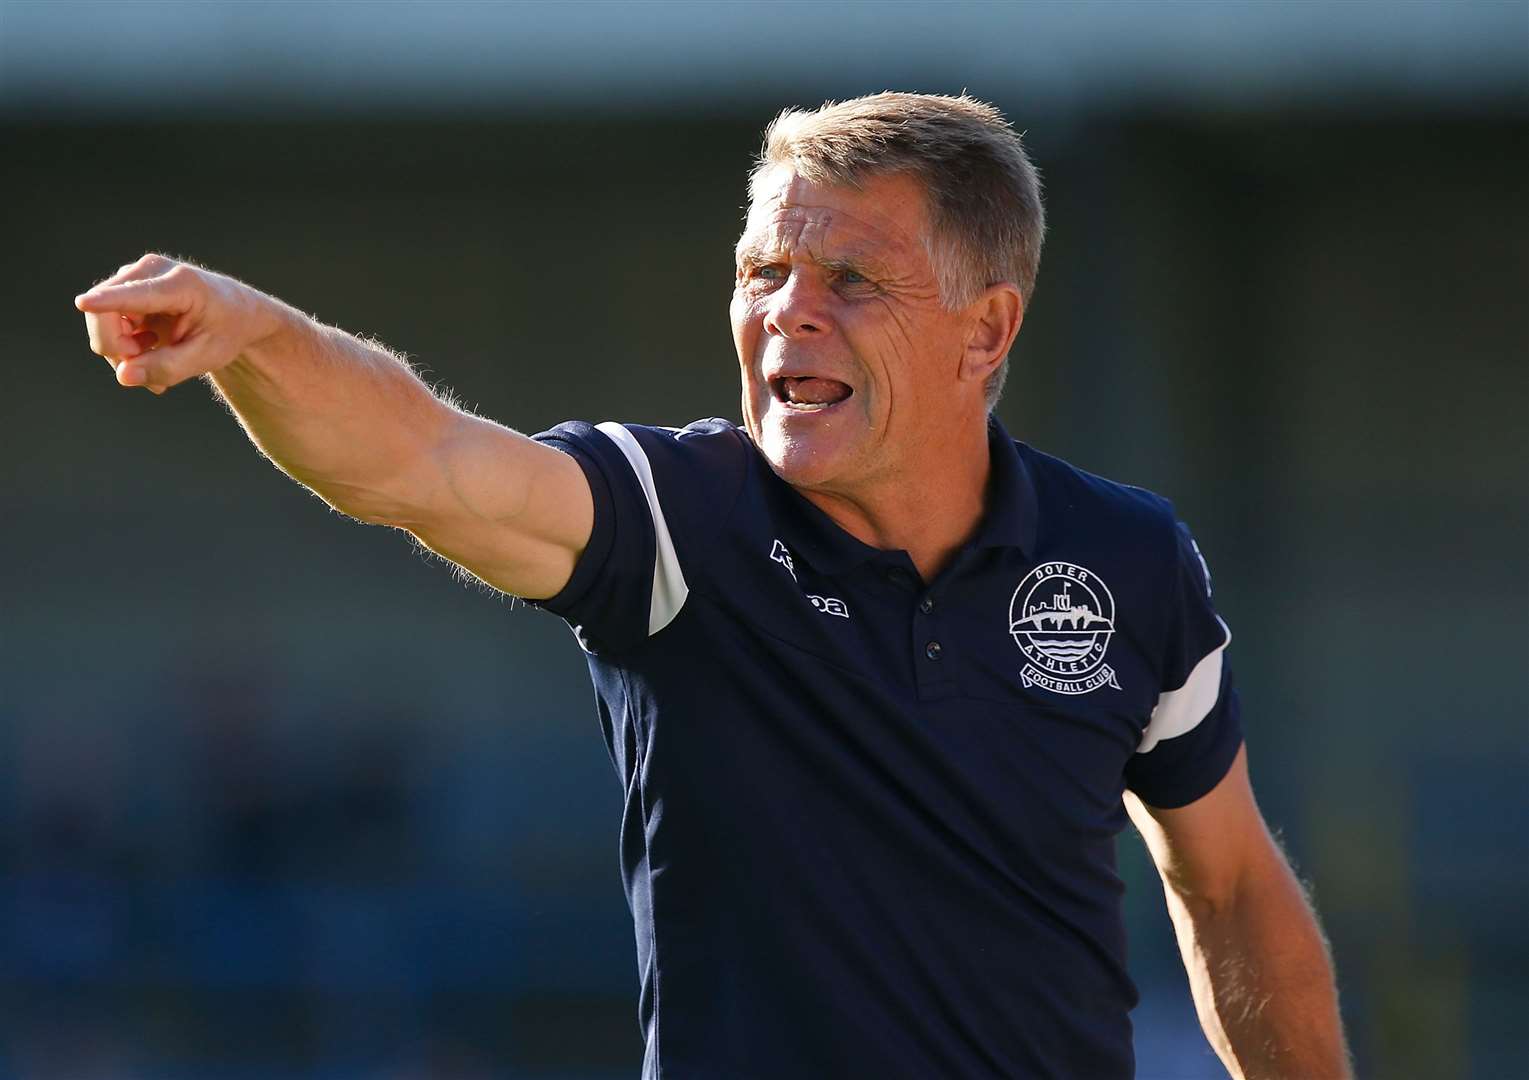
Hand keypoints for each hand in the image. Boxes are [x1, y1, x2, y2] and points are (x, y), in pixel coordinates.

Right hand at [76, 254, 278, 394]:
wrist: (234, 311)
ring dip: (123, 352)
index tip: (84, 303)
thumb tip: (123, 376)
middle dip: (119, 351)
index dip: (109, 302)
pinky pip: (106, 323)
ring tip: (159, 369)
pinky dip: (124, 346)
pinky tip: (151, 355)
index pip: (137, 295)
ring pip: (100, 321)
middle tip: (153, 377)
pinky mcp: (124, 288)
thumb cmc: (225, 331)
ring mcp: (133, 276)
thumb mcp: (207, 357)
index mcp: (182, 284)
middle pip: (104, 313)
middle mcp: (151, 270)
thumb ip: (167, 368)